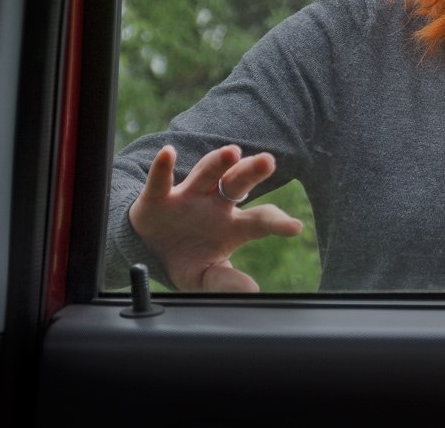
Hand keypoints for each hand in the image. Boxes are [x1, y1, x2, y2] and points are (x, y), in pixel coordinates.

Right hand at [128, 144, 302, 291]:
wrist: (149, 251)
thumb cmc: (187, 259)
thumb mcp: (206, 275)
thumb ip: (226, 281)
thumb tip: (252, 291)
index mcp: (233, 225)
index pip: (260, 219)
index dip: (277, 222)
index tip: (296, 228)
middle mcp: (215, 204)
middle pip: (237, 184)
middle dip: (252, 171)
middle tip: (268, 161)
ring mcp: (188, 197)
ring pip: (206, 174)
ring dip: (217, 163)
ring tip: (232, 153)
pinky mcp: (159, 197)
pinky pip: (161, 181)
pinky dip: (162, 167)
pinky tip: (168, 152)